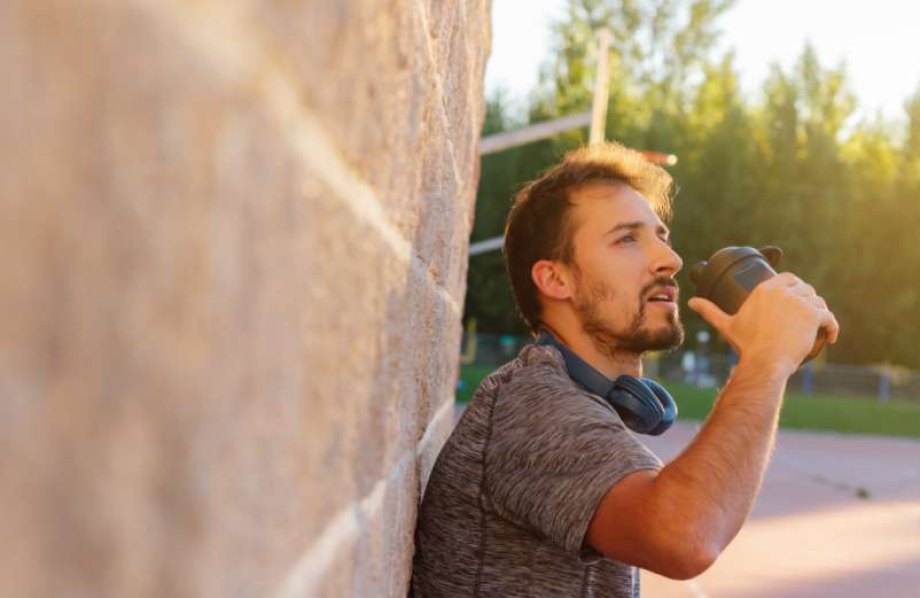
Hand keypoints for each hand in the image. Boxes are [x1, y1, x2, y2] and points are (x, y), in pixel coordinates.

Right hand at [687, 272, 839, 374]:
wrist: (763, 360)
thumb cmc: (745, 344)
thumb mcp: (727, 325)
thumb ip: (709, 311)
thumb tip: (690, 303)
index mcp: (764, 289)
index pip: (788, 279)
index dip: (795, 288)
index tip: (797, 300)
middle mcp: (782, 291)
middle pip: (805, 289)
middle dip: (809, 301)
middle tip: (809, 317)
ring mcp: (799, 302)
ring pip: (818, 302)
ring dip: (821, 313)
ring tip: (819, 327)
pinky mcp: (813, 315)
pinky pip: (829, 317)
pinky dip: (832, 327)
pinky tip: (831, 336)